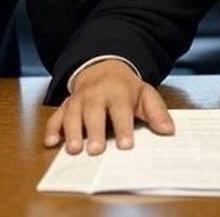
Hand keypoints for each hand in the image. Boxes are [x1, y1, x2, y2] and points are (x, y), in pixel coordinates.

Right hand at [43, 59, 174, 155]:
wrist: (103, 68)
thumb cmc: (126, 89)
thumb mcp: (145, 95)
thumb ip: (157, 112)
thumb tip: (168, 131)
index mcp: (118, 92)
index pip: (121, 110)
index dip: (124, 128)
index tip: (126, 145)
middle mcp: (96, 95)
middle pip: (93, 112)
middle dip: (93, 131)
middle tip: (95, 151)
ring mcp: (79, 100)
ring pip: (72, 114)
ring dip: (71, 131)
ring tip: (73, 150)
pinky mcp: (66, 105)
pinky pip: (56, 116)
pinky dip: (52, 128)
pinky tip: (51, 142)